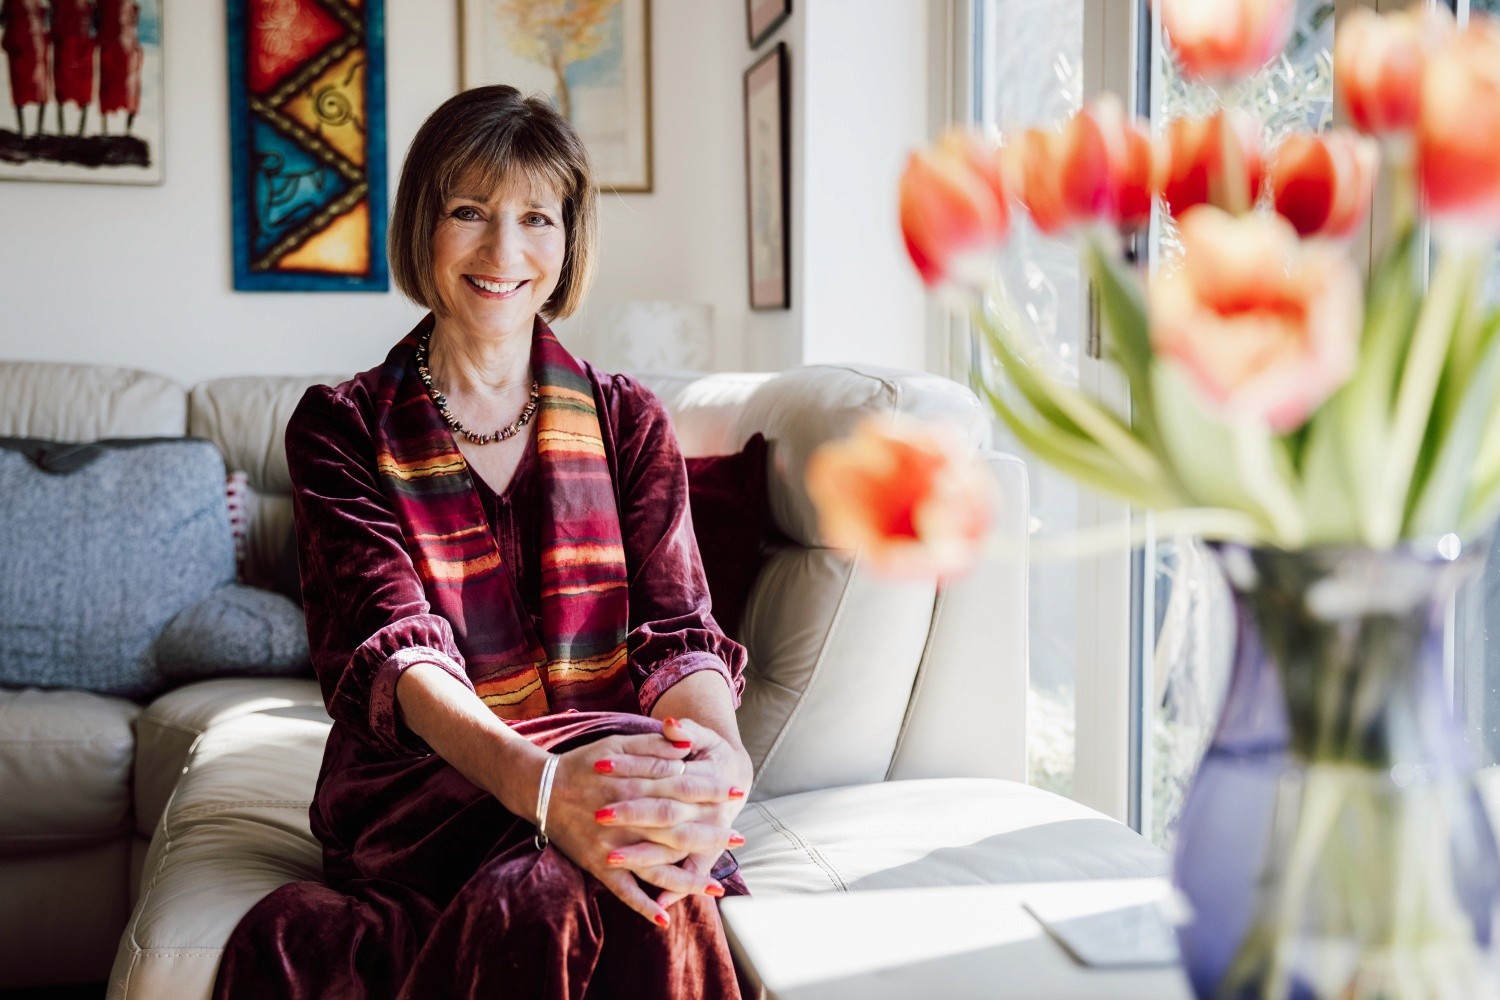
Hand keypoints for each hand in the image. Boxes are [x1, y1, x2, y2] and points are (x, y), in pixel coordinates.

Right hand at [539, 733, 735, 926]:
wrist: (540, 788)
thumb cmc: (584, 763)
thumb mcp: (618, 743)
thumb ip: (654, 748)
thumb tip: (687, 751)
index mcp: (635, 785)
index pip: (684, 790)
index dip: (713, 791)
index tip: (737, 792)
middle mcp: (628, 820)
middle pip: (678, 831)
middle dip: (712, 836)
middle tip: (741, 838)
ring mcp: (613, 847)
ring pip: (657, 869)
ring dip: (688, 881)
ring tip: (717, 888)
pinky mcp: (597, 866)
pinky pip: (623, 891)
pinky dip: (642, 906)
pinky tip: (664, 918)